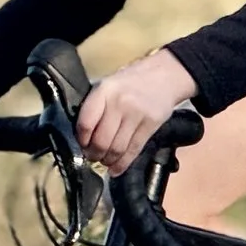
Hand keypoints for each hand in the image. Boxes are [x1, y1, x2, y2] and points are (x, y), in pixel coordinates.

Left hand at [75, 50, 198, 173]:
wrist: (164, 75)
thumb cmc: (130, 82)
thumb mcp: (108, 85)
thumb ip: (95, 107)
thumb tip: (83, 137)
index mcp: (104, 91)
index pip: (86, 123)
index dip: (81, 140)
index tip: (81, 145)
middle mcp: (119, 103)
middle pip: (101, 140)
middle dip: (94, 154)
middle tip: (92, 157)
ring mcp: (136, 115)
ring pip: (117, 148)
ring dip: (107, 160)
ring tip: (104, 161)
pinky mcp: (150, 125)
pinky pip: (133, 150)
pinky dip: (122, 164)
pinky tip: (116, 169)